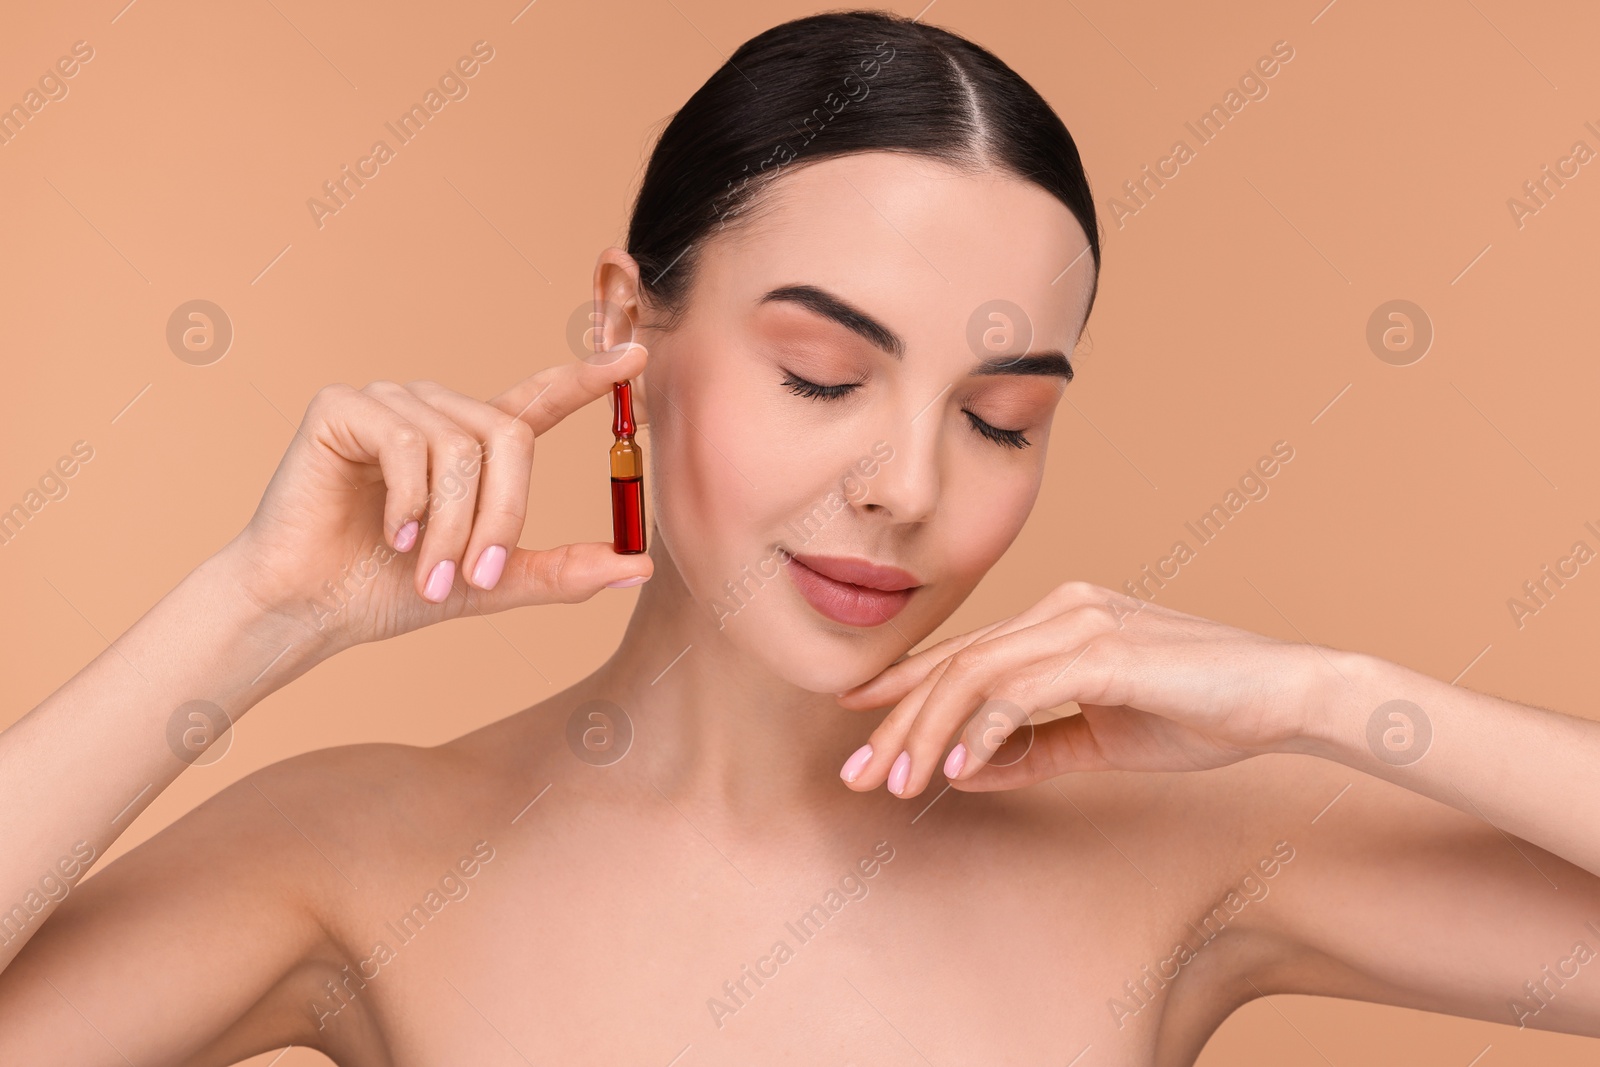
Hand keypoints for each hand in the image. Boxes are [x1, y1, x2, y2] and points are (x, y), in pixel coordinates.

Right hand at [215, 344, 653, 655]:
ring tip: (427, 571)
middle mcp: (436, 413)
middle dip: (502, 516)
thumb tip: (639, 566)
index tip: (637, 356)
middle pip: (511, 437)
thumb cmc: (387, 591)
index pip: (540, 401)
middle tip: (475, 577)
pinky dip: (410, 500)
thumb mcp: (490, 583)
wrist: (306, 609)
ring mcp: (390, 402)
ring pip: (462, 447)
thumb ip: (562, 571)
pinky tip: (392, 532)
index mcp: (473, 444)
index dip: (587, 378)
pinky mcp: (343, 405)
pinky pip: (408, 441)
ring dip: (452, 524)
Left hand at [834, 581, 1343, 797]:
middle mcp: (1062, 608)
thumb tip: (964, 769)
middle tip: (856, 775)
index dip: (904, 692)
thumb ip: (1033, 749)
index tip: (858, 729)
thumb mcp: (1101, 739)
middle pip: (956, 664)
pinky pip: (1021, 691)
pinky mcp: (1105, 649)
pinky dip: (982, 730)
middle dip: (896, 721)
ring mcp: (1082, 623)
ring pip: (974, 675)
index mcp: (1060, 620)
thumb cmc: (1204, 712)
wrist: (1289, 697)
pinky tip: (957, 771)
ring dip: (927, 732)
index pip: (965, 656)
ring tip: (897, 784)